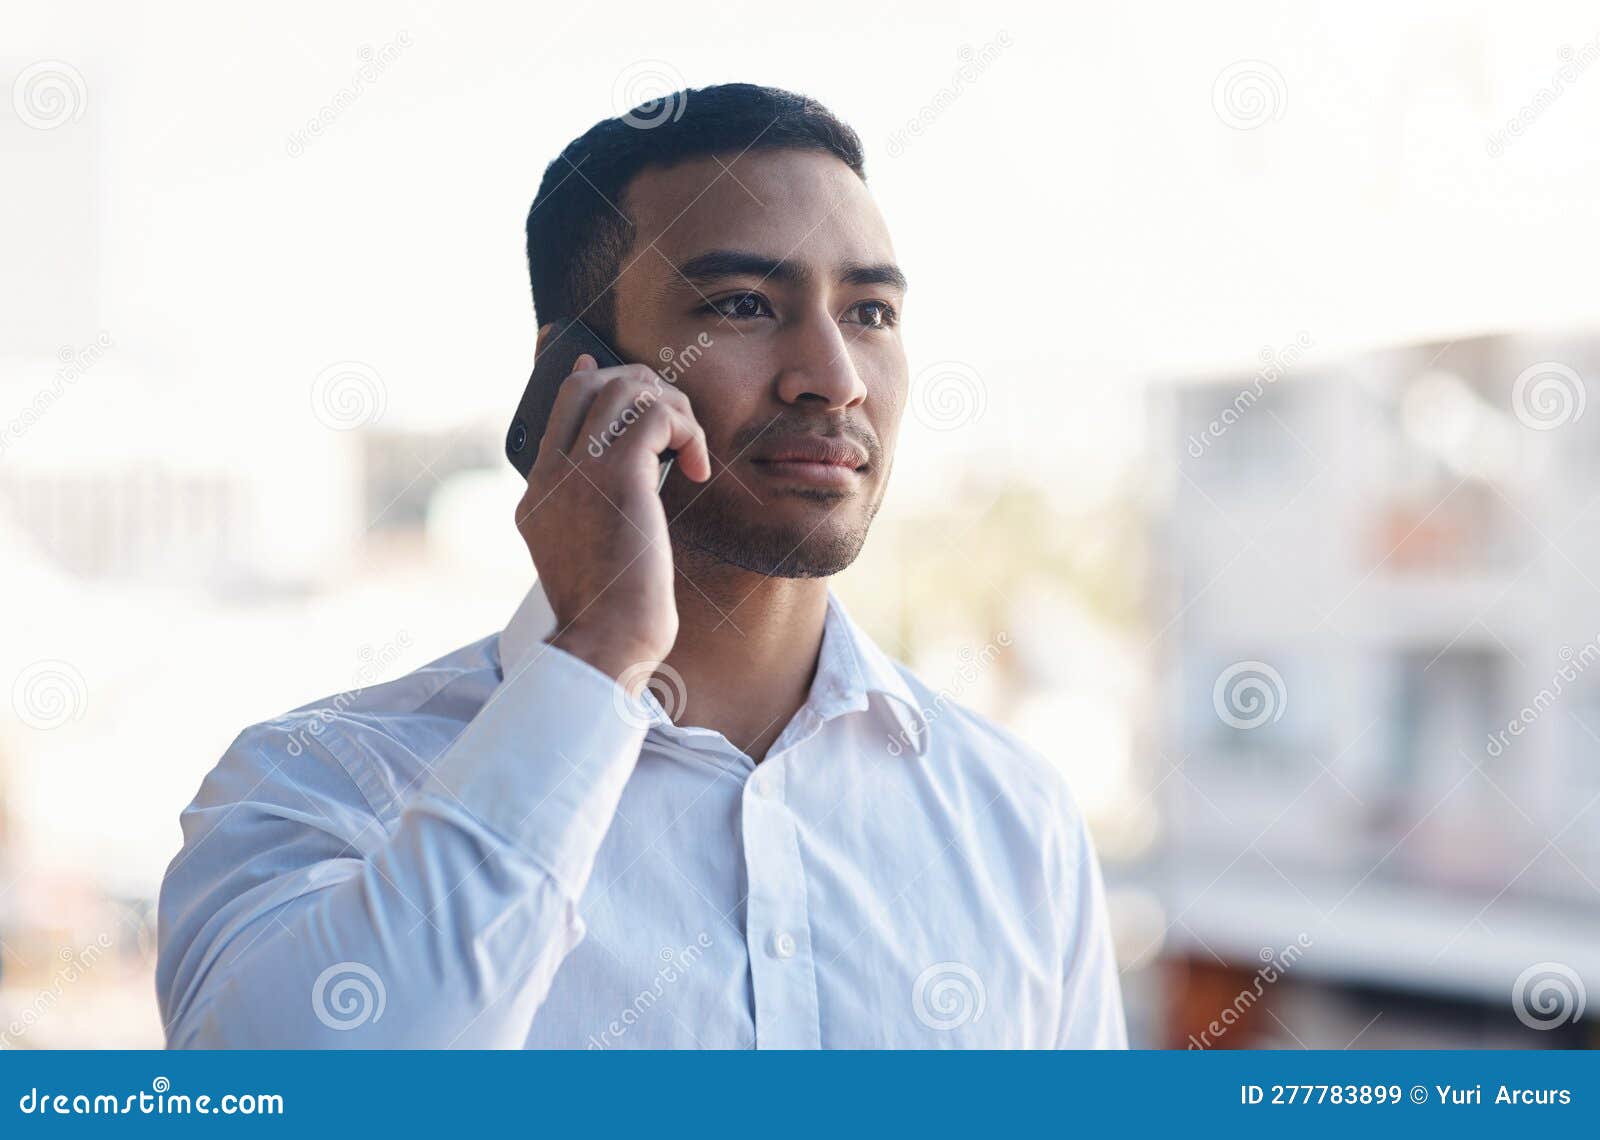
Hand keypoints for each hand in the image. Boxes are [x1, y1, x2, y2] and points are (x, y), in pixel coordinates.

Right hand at [514, 353, 710, 691]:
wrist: (606, 642)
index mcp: (538, 494)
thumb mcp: (595, 558)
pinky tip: (696, 467)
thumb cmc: (613, 614)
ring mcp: (577, 471)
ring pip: (624, 388)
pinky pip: (655, 413)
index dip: (590, 378)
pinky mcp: (616, 475)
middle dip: (642, 389)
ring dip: (671, 408)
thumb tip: (637, 485)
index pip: (558, 407)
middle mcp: (550, 474)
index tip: (606, 367)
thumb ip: (599, 514)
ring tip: (689, 449)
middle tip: (675, 428)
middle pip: (589, 384)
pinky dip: (686, 428)